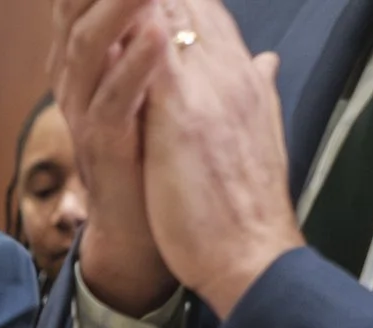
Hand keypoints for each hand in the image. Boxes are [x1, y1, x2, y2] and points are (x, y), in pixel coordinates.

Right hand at [50, 0, 177, 313]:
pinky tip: (157, 35)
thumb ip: (171, 33)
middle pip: (79, 12)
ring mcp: (87, 116)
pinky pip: (113, 102)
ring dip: (118, 7)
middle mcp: (81, 82)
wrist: (151, 232)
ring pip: (90, 50)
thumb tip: (179, 3)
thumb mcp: (167, 80)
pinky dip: (134, 67)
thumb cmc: (158, 152)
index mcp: (97, 59)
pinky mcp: (103, 150)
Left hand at [142, 0, 301, 316]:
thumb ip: (253, 92)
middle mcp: (231, 73)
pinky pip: (157, 56)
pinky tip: (109, 18)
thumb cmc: (244, 206)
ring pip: (179, 15)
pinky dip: (136, 33)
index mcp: (243, 78)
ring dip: (144, 2)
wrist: (253, 255)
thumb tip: (263, 62)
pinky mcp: (186, 118)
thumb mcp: (253, 135)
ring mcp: (213, 90)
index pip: (208, 14)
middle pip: (193, 3)